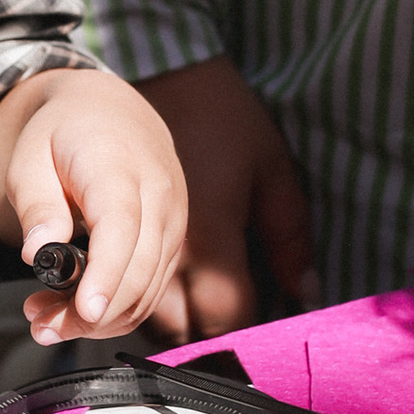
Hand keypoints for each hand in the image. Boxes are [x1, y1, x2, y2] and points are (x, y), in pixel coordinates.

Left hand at [0, 68, 188, 344]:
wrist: (106, 110)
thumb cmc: (61, 133)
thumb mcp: (29, 158)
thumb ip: (37, 203)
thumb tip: (39, 252)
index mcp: (118, 165)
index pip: (121, 228)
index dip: (106, 275)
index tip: (85, 311)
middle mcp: (158, 194)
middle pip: (138, 269)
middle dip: (91, 314)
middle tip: (40, 326)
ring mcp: (173, 219)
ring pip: (147, 288)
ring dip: (100, 318)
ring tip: (46, 320)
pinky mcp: (172, 239)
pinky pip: (151, 287)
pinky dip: (116, 309)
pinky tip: (76, 309)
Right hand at [133, 55, 317, 339]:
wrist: (155, 78)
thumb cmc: (222, 119)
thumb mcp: (272, 167)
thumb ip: (290, 236)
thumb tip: (305, 292)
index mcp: (211, 236)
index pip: (225, 316)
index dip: (245, 330)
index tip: (261, 327)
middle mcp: (166, 250)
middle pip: (182, 329)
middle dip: (204, 335)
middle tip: (230, 322)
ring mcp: (131, 247)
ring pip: (146, 317)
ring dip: (168, 323)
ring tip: (200, 307)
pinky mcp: (108, 238)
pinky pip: (124, 291)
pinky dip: (139, 302)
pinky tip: (162, 290)